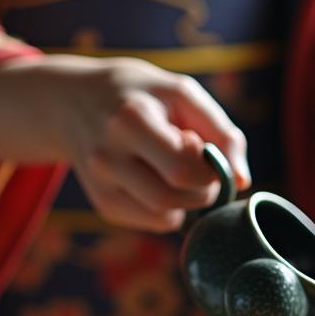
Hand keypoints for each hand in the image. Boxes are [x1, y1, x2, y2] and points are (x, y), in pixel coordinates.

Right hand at [0, 54, 250, 231]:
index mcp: (131, 120)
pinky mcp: (102, 203)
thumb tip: (243, 180)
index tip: (205, 148)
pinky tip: (159, 179)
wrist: (71, 101)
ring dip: (189, 200)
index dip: (209, 168)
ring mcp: (101, 184)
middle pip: (173, 197)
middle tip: (199, 165)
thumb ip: (221, 131)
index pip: (183, 170)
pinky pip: (154, 221)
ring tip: (179, 170)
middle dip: (202, 187)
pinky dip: (170, 207)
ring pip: (166, 216)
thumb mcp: (181, 93)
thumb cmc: (141, 94)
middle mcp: (108, 155)